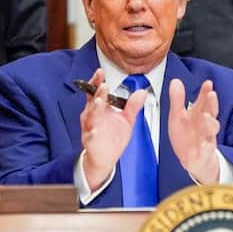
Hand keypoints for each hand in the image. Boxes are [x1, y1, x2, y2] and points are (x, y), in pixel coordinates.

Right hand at [80, 69, 146, 188]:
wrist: (104, 158)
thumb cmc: (112, 138)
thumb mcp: (126, 120)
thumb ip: (133, 106)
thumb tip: (142, 92)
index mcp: (99, 109)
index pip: (97, 92)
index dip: (97, 82)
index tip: (100, 72)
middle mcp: (92, 116)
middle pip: (93, 102)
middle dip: (98, 93)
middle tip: (103, 85)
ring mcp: (90, 128)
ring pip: (90, 118)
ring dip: (94, 109)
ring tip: (99, 102)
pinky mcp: (91, 142)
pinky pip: (90, 137)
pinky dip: (92, 133)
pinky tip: (94, 131)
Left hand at [168, 79, 219, 183]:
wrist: (194, 161)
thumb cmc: (187, 137)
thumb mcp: (178, 117)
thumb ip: (178, 100)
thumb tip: (175, 81)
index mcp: (198, 117)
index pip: (204, 102)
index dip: (206, 93)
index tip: (208, 83)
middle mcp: (204, 127)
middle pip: (210, 114)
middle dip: (211, 104)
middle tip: (211, 95)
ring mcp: (205, 141)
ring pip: (211, 132)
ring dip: (210, 124)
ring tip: (206, 117)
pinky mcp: (203, 156)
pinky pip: (206, 153)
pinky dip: (206, 150)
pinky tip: (205, 146)